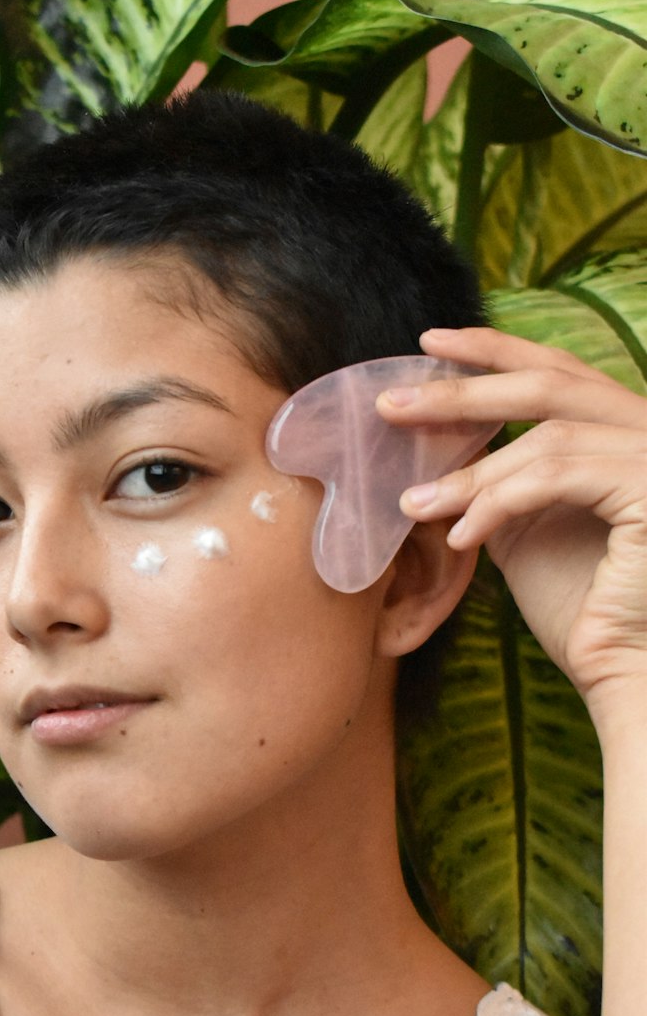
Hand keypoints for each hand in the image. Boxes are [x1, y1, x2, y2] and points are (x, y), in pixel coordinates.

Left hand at [378, 326, 646, 716]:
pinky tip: (459, 536)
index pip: (559, 372)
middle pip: (551, 384)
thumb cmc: (583, 610)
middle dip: (463, 389)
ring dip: (469, 472)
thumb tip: (437, 453)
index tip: (429, 345)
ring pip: (547, 437)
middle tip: (391, 403)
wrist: (625, 671)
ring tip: (411, 502)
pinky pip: (558, 475)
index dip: (495, 352)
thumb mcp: (528, 529)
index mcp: (629, 430)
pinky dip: (499, 500)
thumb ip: (501, 481)